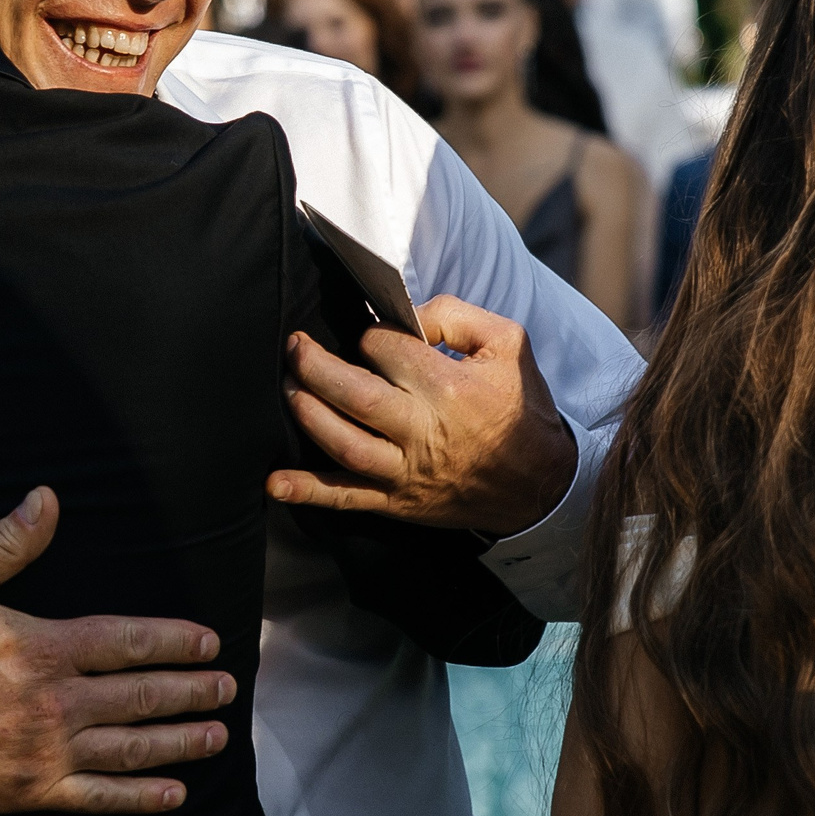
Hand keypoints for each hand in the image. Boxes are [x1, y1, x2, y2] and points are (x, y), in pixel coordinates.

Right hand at [0, 488, 235, 814]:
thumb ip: (7, 543)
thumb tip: (47, 498)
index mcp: (42, 647)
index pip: (128, 641)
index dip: (175, 642)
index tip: (209, 643)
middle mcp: (54, 701)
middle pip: (142, 696)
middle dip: (191, 691)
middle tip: (228, 689)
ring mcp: (44, 750)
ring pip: (130, 747)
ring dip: (179, 741)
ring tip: (216, 736)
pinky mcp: (29, 790)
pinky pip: (97, 796)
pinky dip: (139, 796)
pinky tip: (173, 792)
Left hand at [267, 296, 576, 536]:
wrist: (539, 484)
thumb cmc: (521, 407)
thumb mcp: (508, 343)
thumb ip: (457, 315)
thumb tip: (408, 313)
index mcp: (450, 388)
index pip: (387, 350)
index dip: (372, 335)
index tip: (373, 335)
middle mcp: (423, 431)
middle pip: (354, 394)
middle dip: (315, 366)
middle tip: (295, 346)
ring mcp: (406, 471)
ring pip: (343, 442)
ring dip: (307, 412)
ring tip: (290, 386)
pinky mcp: (397, 501)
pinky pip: (347, 498)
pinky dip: (308, 490)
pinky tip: (275, 482)